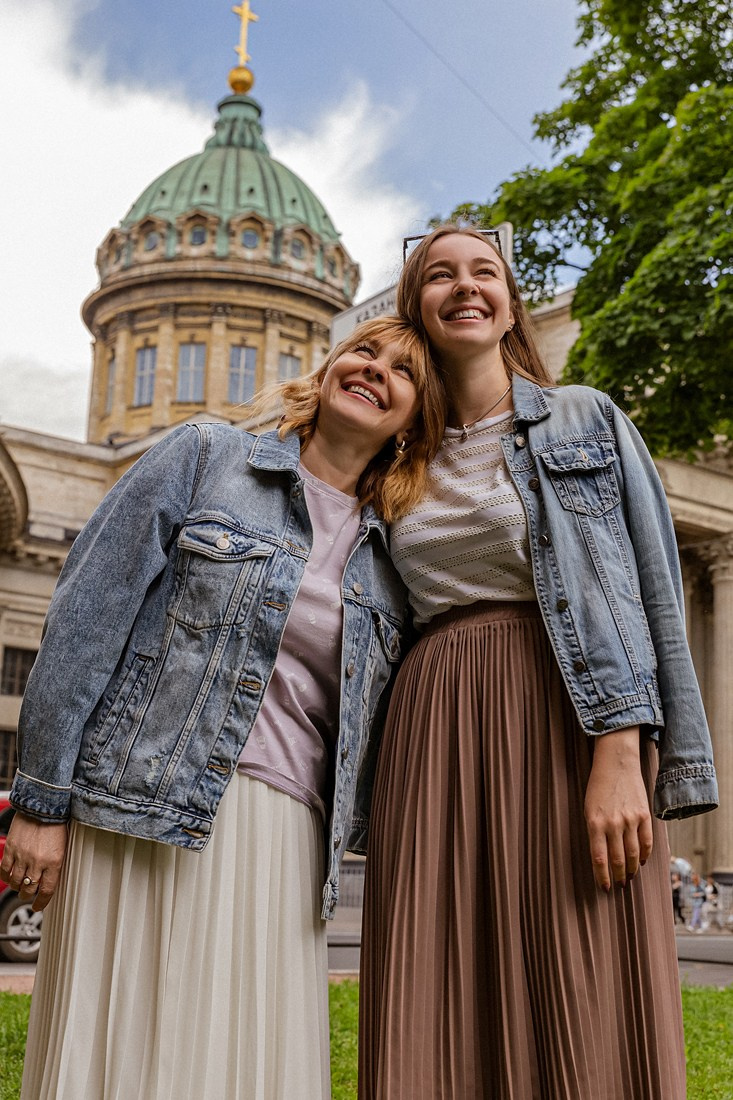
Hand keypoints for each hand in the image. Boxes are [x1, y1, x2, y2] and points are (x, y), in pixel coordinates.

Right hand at [0, 811, 67, 911]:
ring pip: (16, 882)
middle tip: (28, 895)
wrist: (42, 805)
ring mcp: (22, 856)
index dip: (41, 902)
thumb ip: (54, 865)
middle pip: (29, 889)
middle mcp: (38, 861)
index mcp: (54, 861)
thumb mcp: (61, 847)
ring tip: (20, 886)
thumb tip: (48, 880)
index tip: (38, 906)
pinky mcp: (11, 849)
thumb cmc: (55, 824)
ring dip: (17, 887)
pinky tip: (10, 876)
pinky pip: (4, 870)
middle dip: (28, 895)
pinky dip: (6, 877)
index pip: (47, 890)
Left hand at [584, 727, 652, 891]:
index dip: (602, 877)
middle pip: (617, 860)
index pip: (599, 859)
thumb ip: (595, 832)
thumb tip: (602, 857)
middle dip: (618, 876)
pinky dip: (645, 855)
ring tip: (629, 877)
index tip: (604, 888)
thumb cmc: (598, 787)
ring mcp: (630, 820)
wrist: (616, 763)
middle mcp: (613, 824)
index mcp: (594, 823)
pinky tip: (641, 861)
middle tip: (619, 885)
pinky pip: (647, 842)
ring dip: (631, 869)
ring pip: (633, 854)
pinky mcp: (644, 815)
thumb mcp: (589, 809)